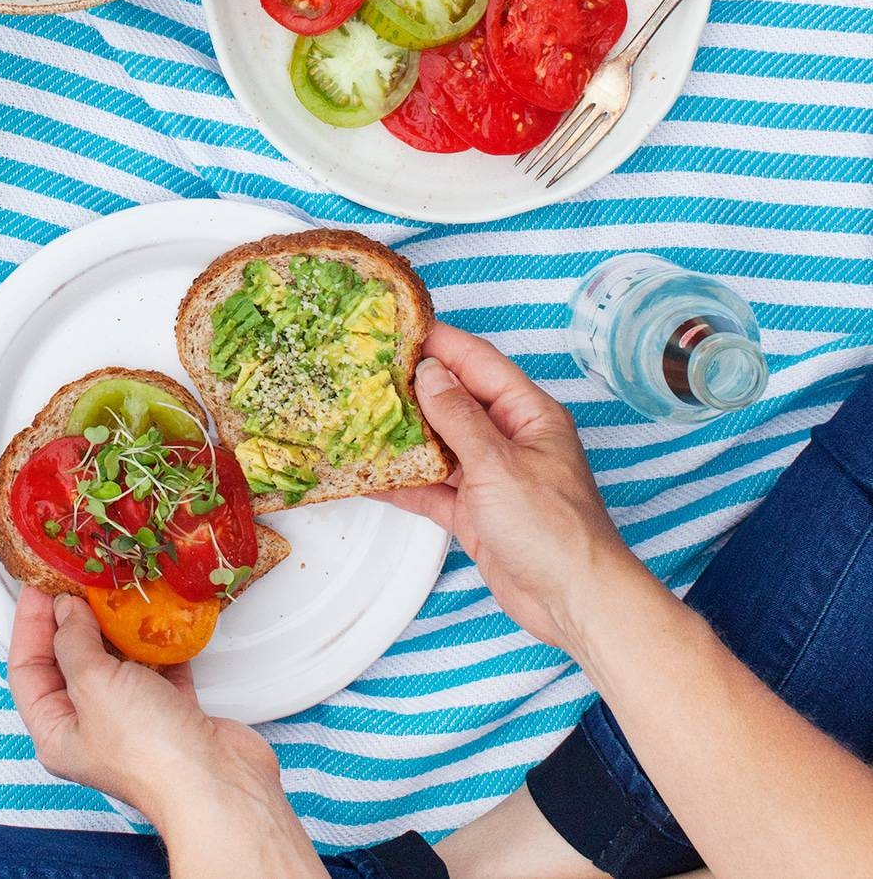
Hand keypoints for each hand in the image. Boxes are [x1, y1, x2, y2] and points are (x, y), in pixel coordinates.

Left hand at [8, 586, 280, 828]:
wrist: (217, 783)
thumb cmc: (149, 750)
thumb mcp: (95, 685)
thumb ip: (74, 642)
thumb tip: (65, 611)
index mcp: (57, 731)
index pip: (28, 669)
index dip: (30, 624)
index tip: (39, 585)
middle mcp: (91, 727)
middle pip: (70, 662)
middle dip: (74, 619)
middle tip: (80, 579)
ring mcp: (132, 719)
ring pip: (116, 662)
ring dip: (118, 627)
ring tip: (119, 590)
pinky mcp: (171, 712)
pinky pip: (157, 667)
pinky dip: (158, 643)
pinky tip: (161, 618)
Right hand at [386, 323, 639, 653]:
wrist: (574, 603)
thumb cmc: (552, 528)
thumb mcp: (499, 464)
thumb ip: (459, 417)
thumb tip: (429, 372)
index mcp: (527, 413)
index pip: (477, 362)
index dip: (438, 342)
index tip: (396, 327)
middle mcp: (509, 438)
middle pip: (454, 400)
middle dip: (412, 387)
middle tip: (363, 369)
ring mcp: (491, 476)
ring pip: (439, 444)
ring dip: (403, 435)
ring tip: (357, 415)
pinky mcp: (475, 512)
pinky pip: (433, 487)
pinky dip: (404, 482)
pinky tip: (370, 474)